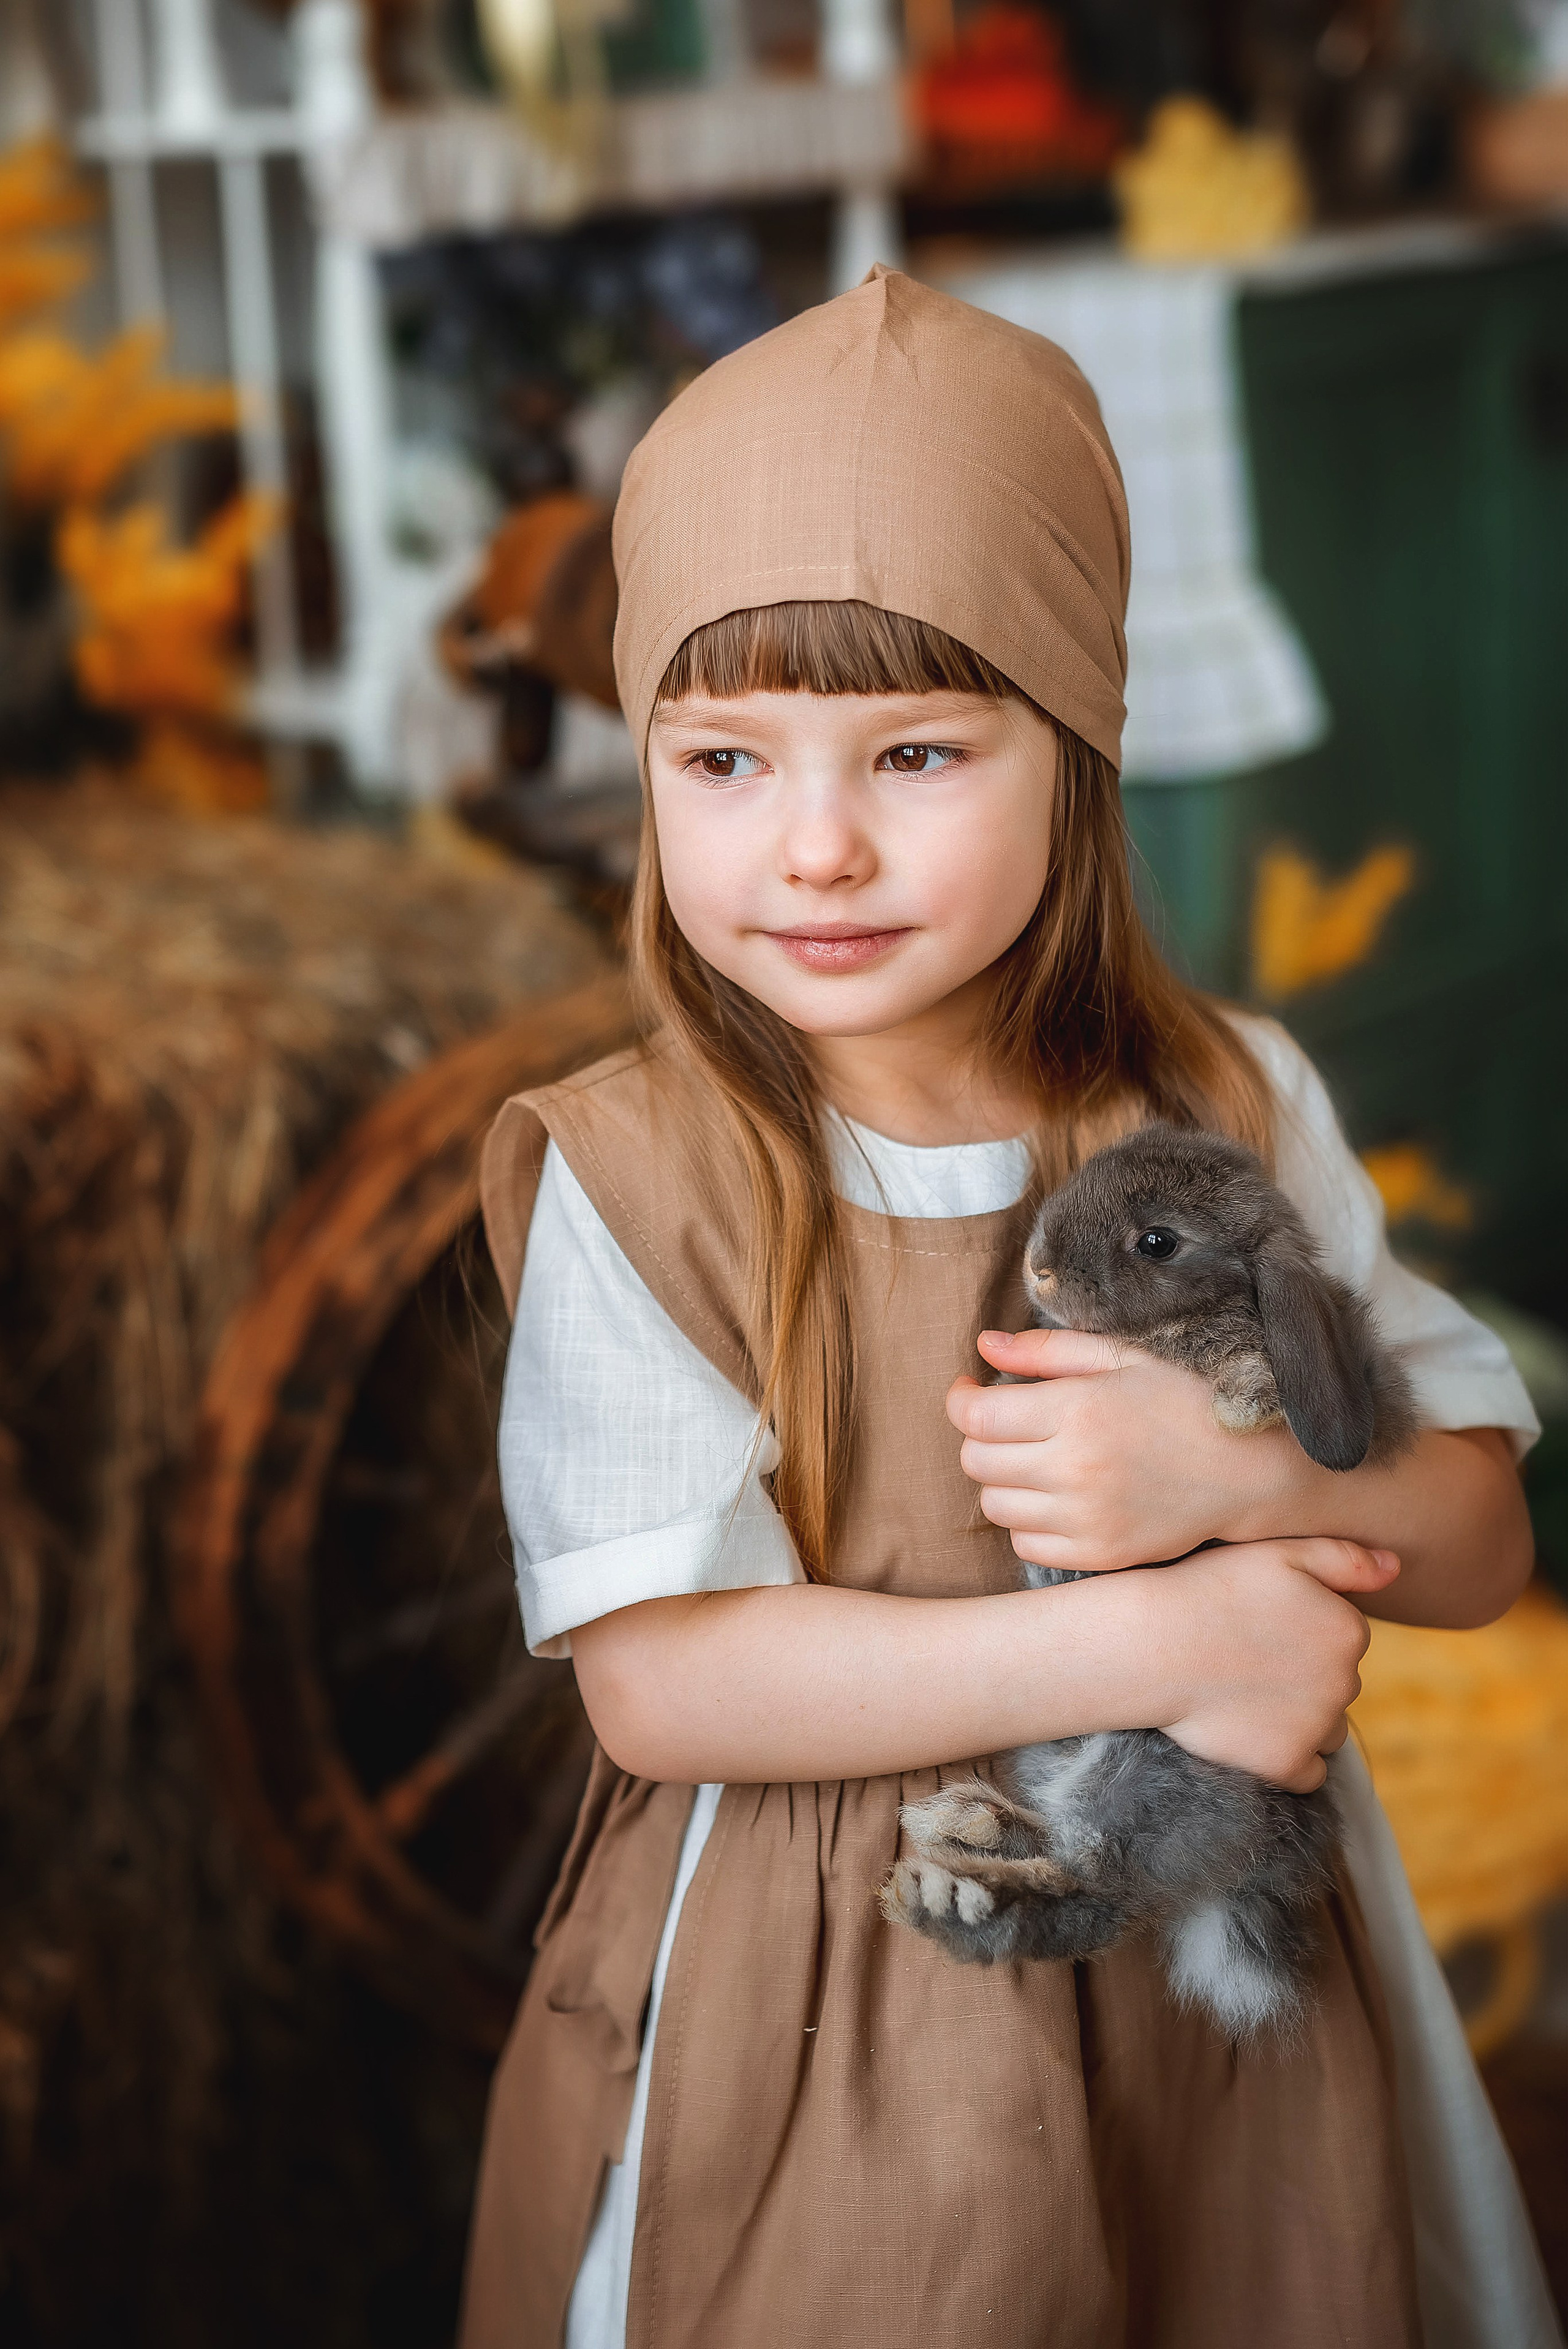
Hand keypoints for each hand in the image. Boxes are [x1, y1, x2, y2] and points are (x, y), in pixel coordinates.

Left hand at [948, 1326, 1309, 1573]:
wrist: (1252, 1469)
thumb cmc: (1187, 1400)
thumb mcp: (1123, 1357)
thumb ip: (1048, 1351)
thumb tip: (984, 1347)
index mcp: (1079, 1410)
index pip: (976, 1417)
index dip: (960, 1400)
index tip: (970, 1390)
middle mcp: (1076, 1468)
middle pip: (977, 1461)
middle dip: (981, 1438)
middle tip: (1008, 1423)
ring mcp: (1087, 1519)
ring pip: (996, 1506)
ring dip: (1003, 1479)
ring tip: (1036, 1458)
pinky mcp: (1100, 1555)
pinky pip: (1026, 1544)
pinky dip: (1028, 1521)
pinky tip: (1057, 1496)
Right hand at [1133, 1536, 1399, 1790]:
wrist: (1152, 1644)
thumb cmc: (1209, 1588)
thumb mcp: (1278, 1552)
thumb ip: (1344, 1558)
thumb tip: (1396, 1568)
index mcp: (1349, 1629)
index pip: (1343, 1637)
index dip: (1302, 1629)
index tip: (1263, 1624)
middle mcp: (1346, 1682)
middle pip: (1337, 1683)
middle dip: (1305, 1674)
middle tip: (1248, 1657)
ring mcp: (1316, 1728)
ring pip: (1328, 1728)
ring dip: (1302, 1717)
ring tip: (1247, 1693)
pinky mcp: (1285, 1765)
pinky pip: (1308, 1772)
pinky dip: (1289, 1759)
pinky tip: (1253, 1731)